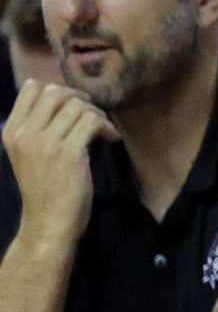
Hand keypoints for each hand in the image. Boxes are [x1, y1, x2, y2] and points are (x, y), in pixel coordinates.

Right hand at [3, 80, 118, 245]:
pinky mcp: (69, 152)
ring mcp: (46, 141)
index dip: (58, 91)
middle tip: (93, 114)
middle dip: (80, 98)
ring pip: (76, 105)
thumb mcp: (29, 154)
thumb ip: (37, 129)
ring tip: (104, 129)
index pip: (31, 88)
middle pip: (55, 92)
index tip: (74, 106)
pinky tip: (111, 138)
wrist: (48, 222)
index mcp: (12, 130)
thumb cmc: (44, 191)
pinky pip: (92, 122)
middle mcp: (25, 132)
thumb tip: (64, 105)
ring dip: (97, 113)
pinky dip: (106, 126)